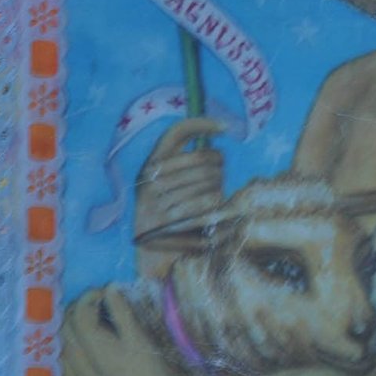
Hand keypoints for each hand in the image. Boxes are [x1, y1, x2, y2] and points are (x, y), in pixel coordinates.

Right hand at [134, 118, 226, 275]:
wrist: (152, 251)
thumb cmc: (168, 210)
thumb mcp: (166, 181)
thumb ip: (184, 160)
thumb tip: (217, 129)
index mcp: (150, 165)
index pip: (177, 132)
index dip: (202, 124)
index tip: (224, 126)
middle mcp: (152, 179)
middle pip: (205, 159)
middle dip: (219, 168)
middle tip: (218, 178)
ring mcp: (160, 200)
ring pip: (211, 182)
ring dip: (219, 190)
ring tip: (212, 197)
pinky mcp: (172, 221)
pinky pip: (210, 205)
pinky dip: (218, 207)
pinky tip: (214, 211)